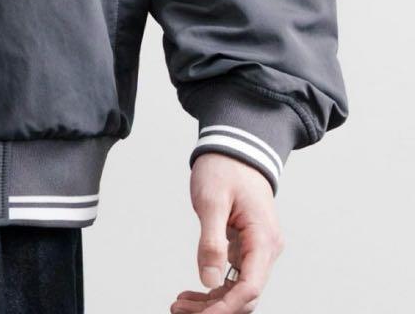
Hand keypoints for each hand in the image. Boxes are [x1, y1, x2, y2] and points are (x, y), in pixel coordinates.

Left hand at [171, 153, 283, 312]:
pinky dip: (214, 287)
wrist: (234, 148)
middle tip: (179, 310)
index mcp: (263, 239)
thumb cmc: (224, 168)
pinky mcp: (246, 247)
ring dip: (212, 302)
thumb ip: (211, 241)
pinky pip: (233, 276)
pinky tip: (191, 295)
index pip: (250, 286)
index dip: (227, 307)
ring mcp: (257, 249)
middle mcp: (266, 249)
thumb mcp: (212, 201)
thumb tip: (210, 280)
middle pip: (244, 294)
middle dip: (215, 308)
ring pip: (238, 289)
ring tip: (180, 306)